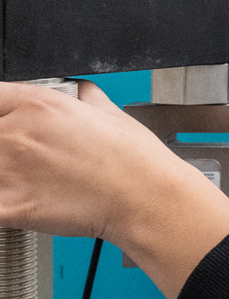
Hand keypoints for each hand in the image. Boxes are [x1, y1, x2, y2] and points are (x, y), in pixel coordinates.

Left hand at [0, 80, 228, 298]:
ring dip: (3, 176)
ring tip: (27, 183)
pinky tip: (17, 203)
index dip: (0, 114)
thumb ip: (82, 97)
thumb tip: (78, 92)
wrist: (145, 198)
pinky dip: (2, 205)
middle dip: (4, 149)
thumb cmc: (134, 160)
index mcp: (37, 104)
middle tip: (28, 163)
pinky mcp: (12, 205)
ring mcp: (10, 169)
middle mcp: (17, 133)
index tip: (8, 126)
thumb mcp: (109, 110)